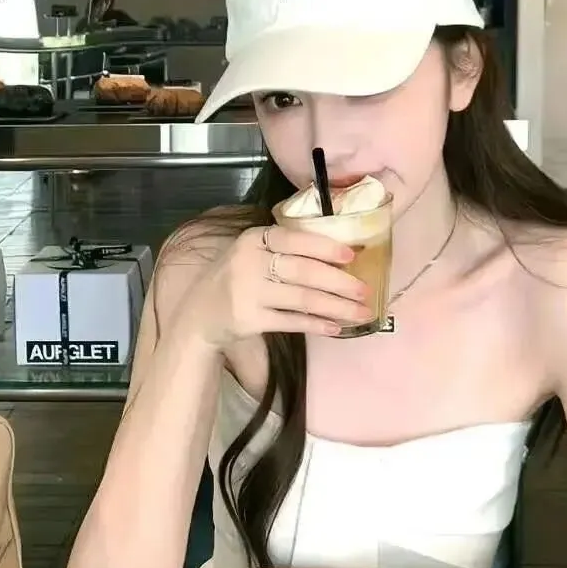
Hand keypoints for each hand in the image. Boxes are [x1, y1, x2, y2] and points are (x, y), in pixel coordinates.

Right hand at [180, 225, 372, 349]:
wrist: (200, 314)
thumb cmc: (236, 278)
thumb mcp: (252, 253)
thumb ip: (284, 250)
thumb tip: (340, 255)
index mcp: (253, 239)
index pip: (293, 239)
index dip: (324, 247)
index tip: (352, 256)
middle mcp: (249, 263)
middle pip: (303, 271)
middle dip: (340, 282)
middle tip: (365, 290)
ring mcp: (248, 292)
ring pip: (302, 298)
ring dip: (336, 307)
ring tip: (361, 313)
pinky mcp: (249, 319)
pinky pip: (291, 322)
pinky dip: (316, 325)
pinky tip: (336, 328)